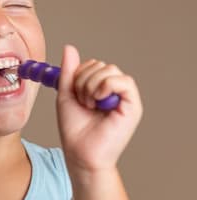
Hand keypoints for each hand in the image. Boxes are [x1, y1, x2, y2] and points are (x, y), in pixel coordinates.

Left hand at [56, 45, 142, 171]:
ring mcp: (124, 97)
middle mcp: (114, 90)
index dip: (79, 73)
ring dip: (91, 86)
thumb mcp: (66, 94)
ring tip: (89, 105)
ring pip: (110, 70)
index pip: (93, 64)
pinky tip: (99, 102)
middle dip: (83, 81)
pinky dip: (106, 87)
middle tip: (82, 101)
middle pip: (101, 65)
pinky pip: (123, 81)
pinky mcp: (133, 105)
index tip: (74, 92)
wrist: (79, 152)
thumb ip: (69, 71)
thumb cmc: (73, 127)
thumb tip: (69, 47)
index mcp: (100, 87)